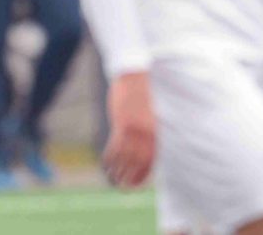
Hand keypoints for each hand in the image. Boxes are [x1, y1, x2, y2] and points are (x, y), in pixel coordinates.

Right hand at [103, 71, 154, 188]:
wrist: (135, 75)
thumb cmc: (144, 93)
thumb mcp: (150, 115)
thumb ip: (149, 131)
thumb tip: (145, 146)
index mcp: (156, 133)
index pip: (150, 162)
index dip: (142, 175)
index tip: (136, 184)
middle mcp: (147, 135)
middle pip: (138, 164)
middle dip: (131, 177)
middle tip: (124, 186)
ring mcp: (134, 131)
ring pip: (125, 159)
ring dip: (119, 171)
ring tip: (114, 179)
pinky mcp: (122, 125)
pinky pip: (115, 147)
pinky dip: (110, 158)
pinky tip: (107, 164)